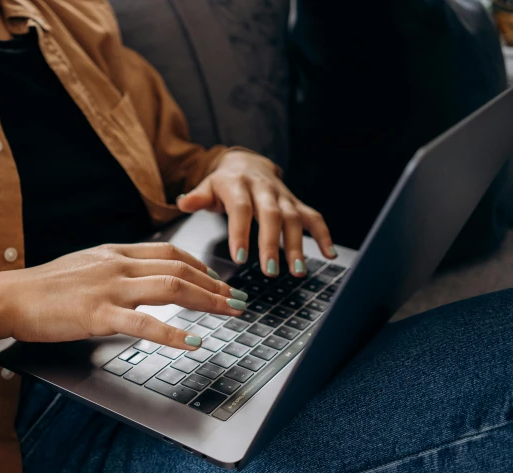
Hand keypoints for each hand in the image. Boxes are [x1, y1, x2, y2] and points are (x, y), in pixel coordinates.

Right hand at [0, 243, 248, 348]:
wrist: (10, 297)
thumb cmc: (42, 287)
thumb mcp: (83, 266)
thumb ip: (113, 268)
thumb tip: (138, 277)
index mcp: (114, 252)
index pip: (169, 252)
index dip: (201, 266)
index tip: (219, 280)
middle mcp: (117, 264)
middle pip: (180, 268)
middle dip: (216, 285)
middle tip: (239, 300)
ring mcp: (109, 288)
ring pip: (172, 288)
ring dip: (208, 302)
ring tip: (231, 314)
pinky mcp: (98, 314)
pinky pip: (145, 323)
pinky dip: (174, 333)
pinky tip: (193, 341)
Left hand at [176, 150, 335, 276]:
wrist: (246, 162)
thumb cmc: (223, 183)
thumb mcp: (206, 187)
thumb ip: (197, 197)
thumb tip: (183, 202)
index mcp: (238, 184)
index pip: (240, 208)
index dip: (241, 232)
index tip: (240, 257)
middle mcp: (263, 188)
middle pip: (271, 215)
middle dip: (272, 244)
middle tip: (271, 271)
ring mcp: (282, 195)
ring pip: (293, 218)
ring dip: (297, 245)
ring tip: (297, 270)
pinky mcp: (296, 202)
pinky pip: (313, 217)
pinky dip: (323, 235)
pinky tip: (329, 254)